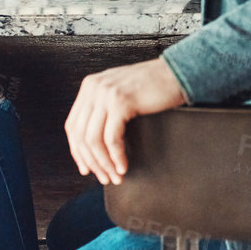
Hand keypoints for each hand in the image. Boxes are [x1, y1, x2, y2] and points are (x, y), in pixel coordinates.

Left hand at [64, 57, 186, 184]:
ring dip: (104, 163)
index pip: (72, 125)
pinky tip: (123, 165)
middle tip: (103, 177)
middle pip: (80, 135)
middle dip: (91, 162)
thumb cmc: (154, 85)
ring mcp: (106, 94)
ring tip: (115, 175)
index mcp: (90, 86)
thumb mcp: (119, 92)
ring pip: (93, 140)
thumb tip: (92, 143)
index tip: (86, 167)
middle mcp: (94, 88)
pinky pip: (112, 139)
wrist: (177, 72)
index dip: (78, 151)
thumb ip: (103, 108)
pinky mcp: (121, 102)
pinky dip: (116, 156)